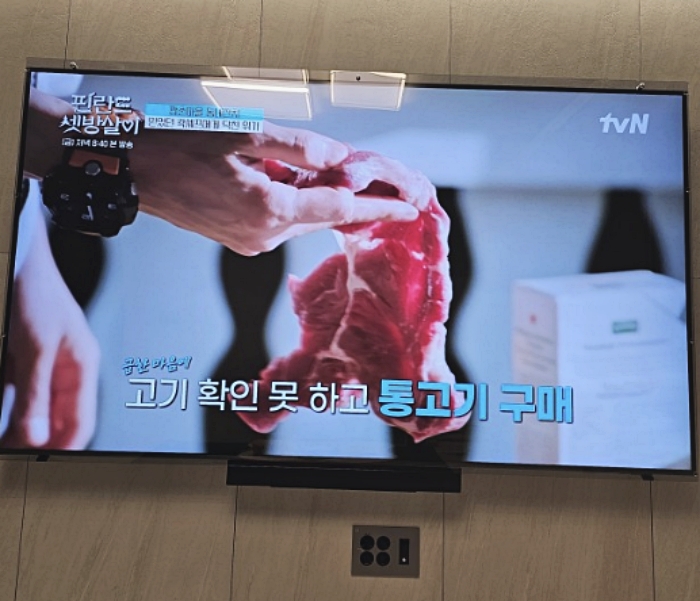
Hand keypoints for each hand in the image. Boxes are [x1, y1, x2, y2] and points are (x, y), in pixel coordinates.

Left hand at [1, 219, 98, 449]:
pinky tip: (4, 419)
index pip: (81, 419)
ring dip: (22, 426)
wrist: (22, 264)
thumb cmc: (39, 293)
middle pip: (58, 418)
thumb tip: (36, 434)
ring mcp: (47, 366)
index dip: (67, 445)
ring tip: (7, 441)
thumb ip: (37, 393)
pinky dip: (12, 408)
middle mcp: (67, 369)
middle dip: (39, 439)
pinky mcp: (26, 361)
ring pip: (38, 409)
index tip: (48, 463)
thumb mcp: (35, 347)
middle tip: (17, 454)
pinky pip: (21, 394)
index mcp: (83, 366)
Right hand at [131, 123, 419, 254]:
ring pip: (305, 220)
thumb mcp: (241, 135)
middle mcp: (265, 234)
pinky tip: (292, 183)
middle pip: (326, 217)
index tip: (408, 208)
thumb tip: (338, 158)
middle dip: (356, 203)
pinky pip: (284, 223)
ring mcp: (253, 243)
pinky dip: (297, 205)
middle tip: (386, 189)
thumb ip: (297, 148)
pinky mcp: (243, 242)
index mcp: (269, 208)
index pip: (339, 208)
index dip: (378, 206)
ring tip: (332, 175)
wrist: (135, 175)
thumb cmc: (181, 148)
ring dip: (322, 200)